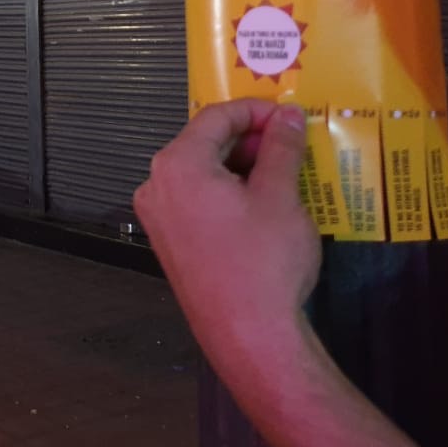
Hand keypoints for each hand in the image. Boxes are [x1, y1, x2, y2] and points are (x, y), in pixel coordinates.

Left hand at [134, 100, 318, 365]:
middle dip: (249, 139)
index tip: (289, 116)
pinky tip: (261, 203)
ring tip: (283, 173)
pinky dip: (227, 192)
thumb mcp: (280, 196)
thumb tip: (287, 115)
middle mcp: (156, 185)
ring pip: (202, 173)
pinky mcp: (169, 244)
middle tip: (291, 144)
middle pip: (204, 143)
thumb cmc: (264, 260)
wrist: (249, 336)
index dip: (254, 110)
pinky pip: (197, 200)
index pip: (215, 117)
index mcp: (177, 165)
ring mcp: (158, 218)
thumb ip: (280, 147)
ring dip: (241, 166)